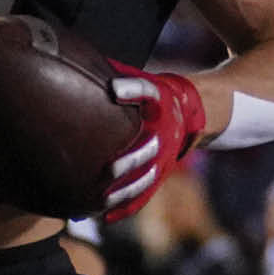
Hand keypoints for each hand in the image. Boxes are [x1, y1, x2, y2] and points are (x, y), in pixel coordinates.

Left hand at [103, 63, 205, 221]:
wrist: (194, 112)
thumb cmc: (160, 94)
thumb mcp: (146, 79)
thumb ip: (120, 73)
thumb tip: (78, 55)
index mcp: (161, 102)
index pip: (148, 91)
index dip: (133, 88)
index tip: (114, 87)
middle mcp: (164, 132)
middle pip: (148, 147)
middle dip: (131, 159)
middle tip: (110, 169)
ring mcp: (163, 157)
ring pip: (145, 178)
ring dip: (123, 191)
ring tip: (99, 202)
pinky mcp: (159, 173)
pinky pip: (143, 194)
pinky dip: (125, 207)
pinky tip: (104, 219)